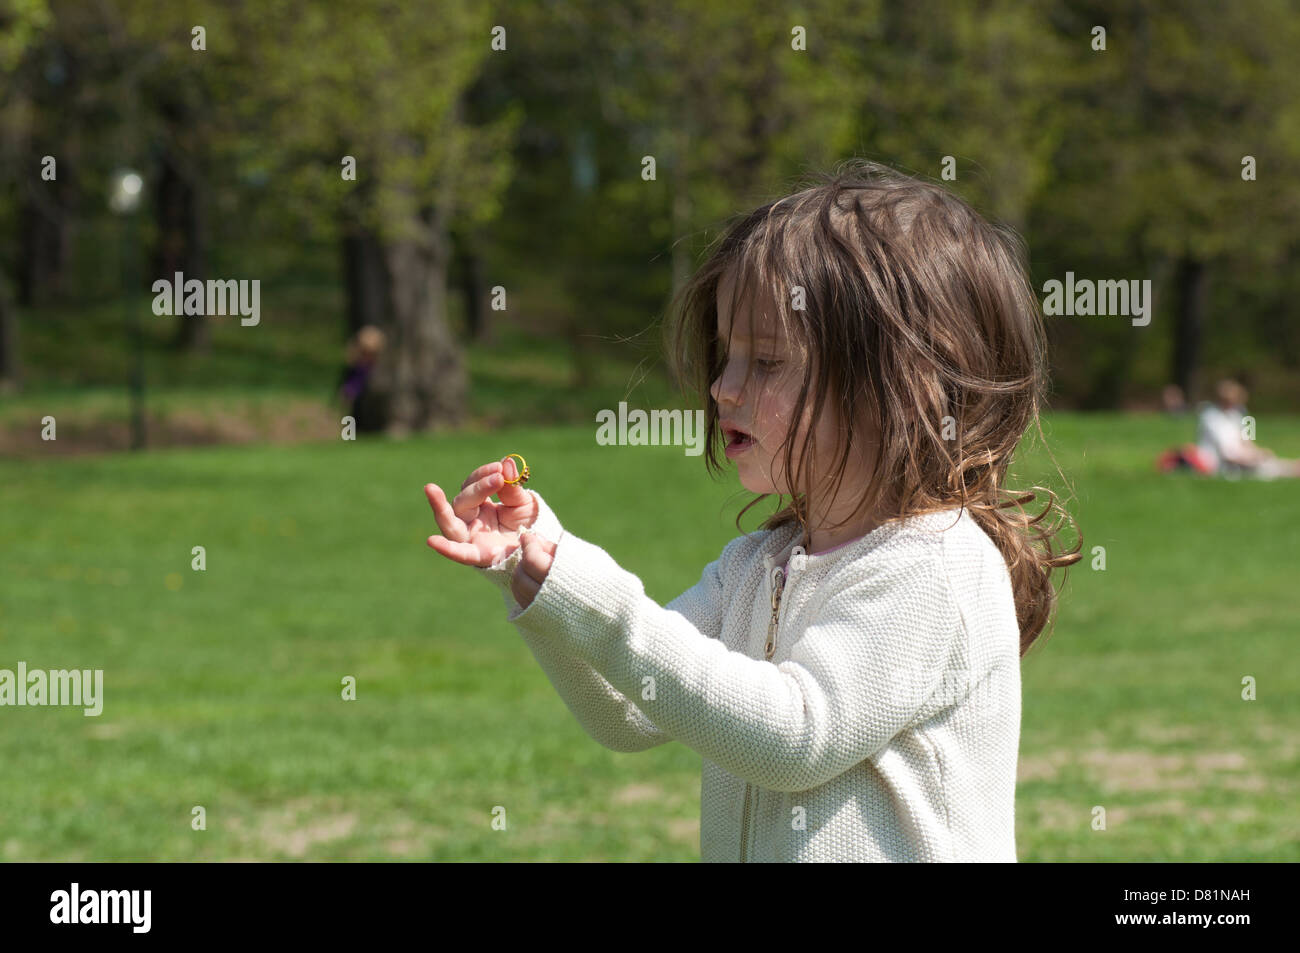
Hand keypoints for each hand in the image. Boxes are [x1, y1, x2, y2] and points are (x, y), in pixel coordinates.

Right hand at [425, 457, 556, 608]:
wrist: (536, 549)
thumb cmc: (525, 524)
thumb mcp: (522, 502)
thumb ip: (512, 487)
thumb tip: (508, 462)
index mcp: (478, 504)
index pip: (472, 485)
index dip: (483, 475)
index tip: (500, 467)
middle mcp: (469, 520)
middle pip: (462, 501)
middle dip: (478, 488)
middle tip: (498, 477)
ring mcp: (470, 537)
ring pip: (450, 523)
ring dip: (439, 507)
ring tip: (431, 489)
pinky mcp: (477, 555)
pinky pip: (460, 553)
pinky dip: (446, 548)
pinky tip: (432, 541)